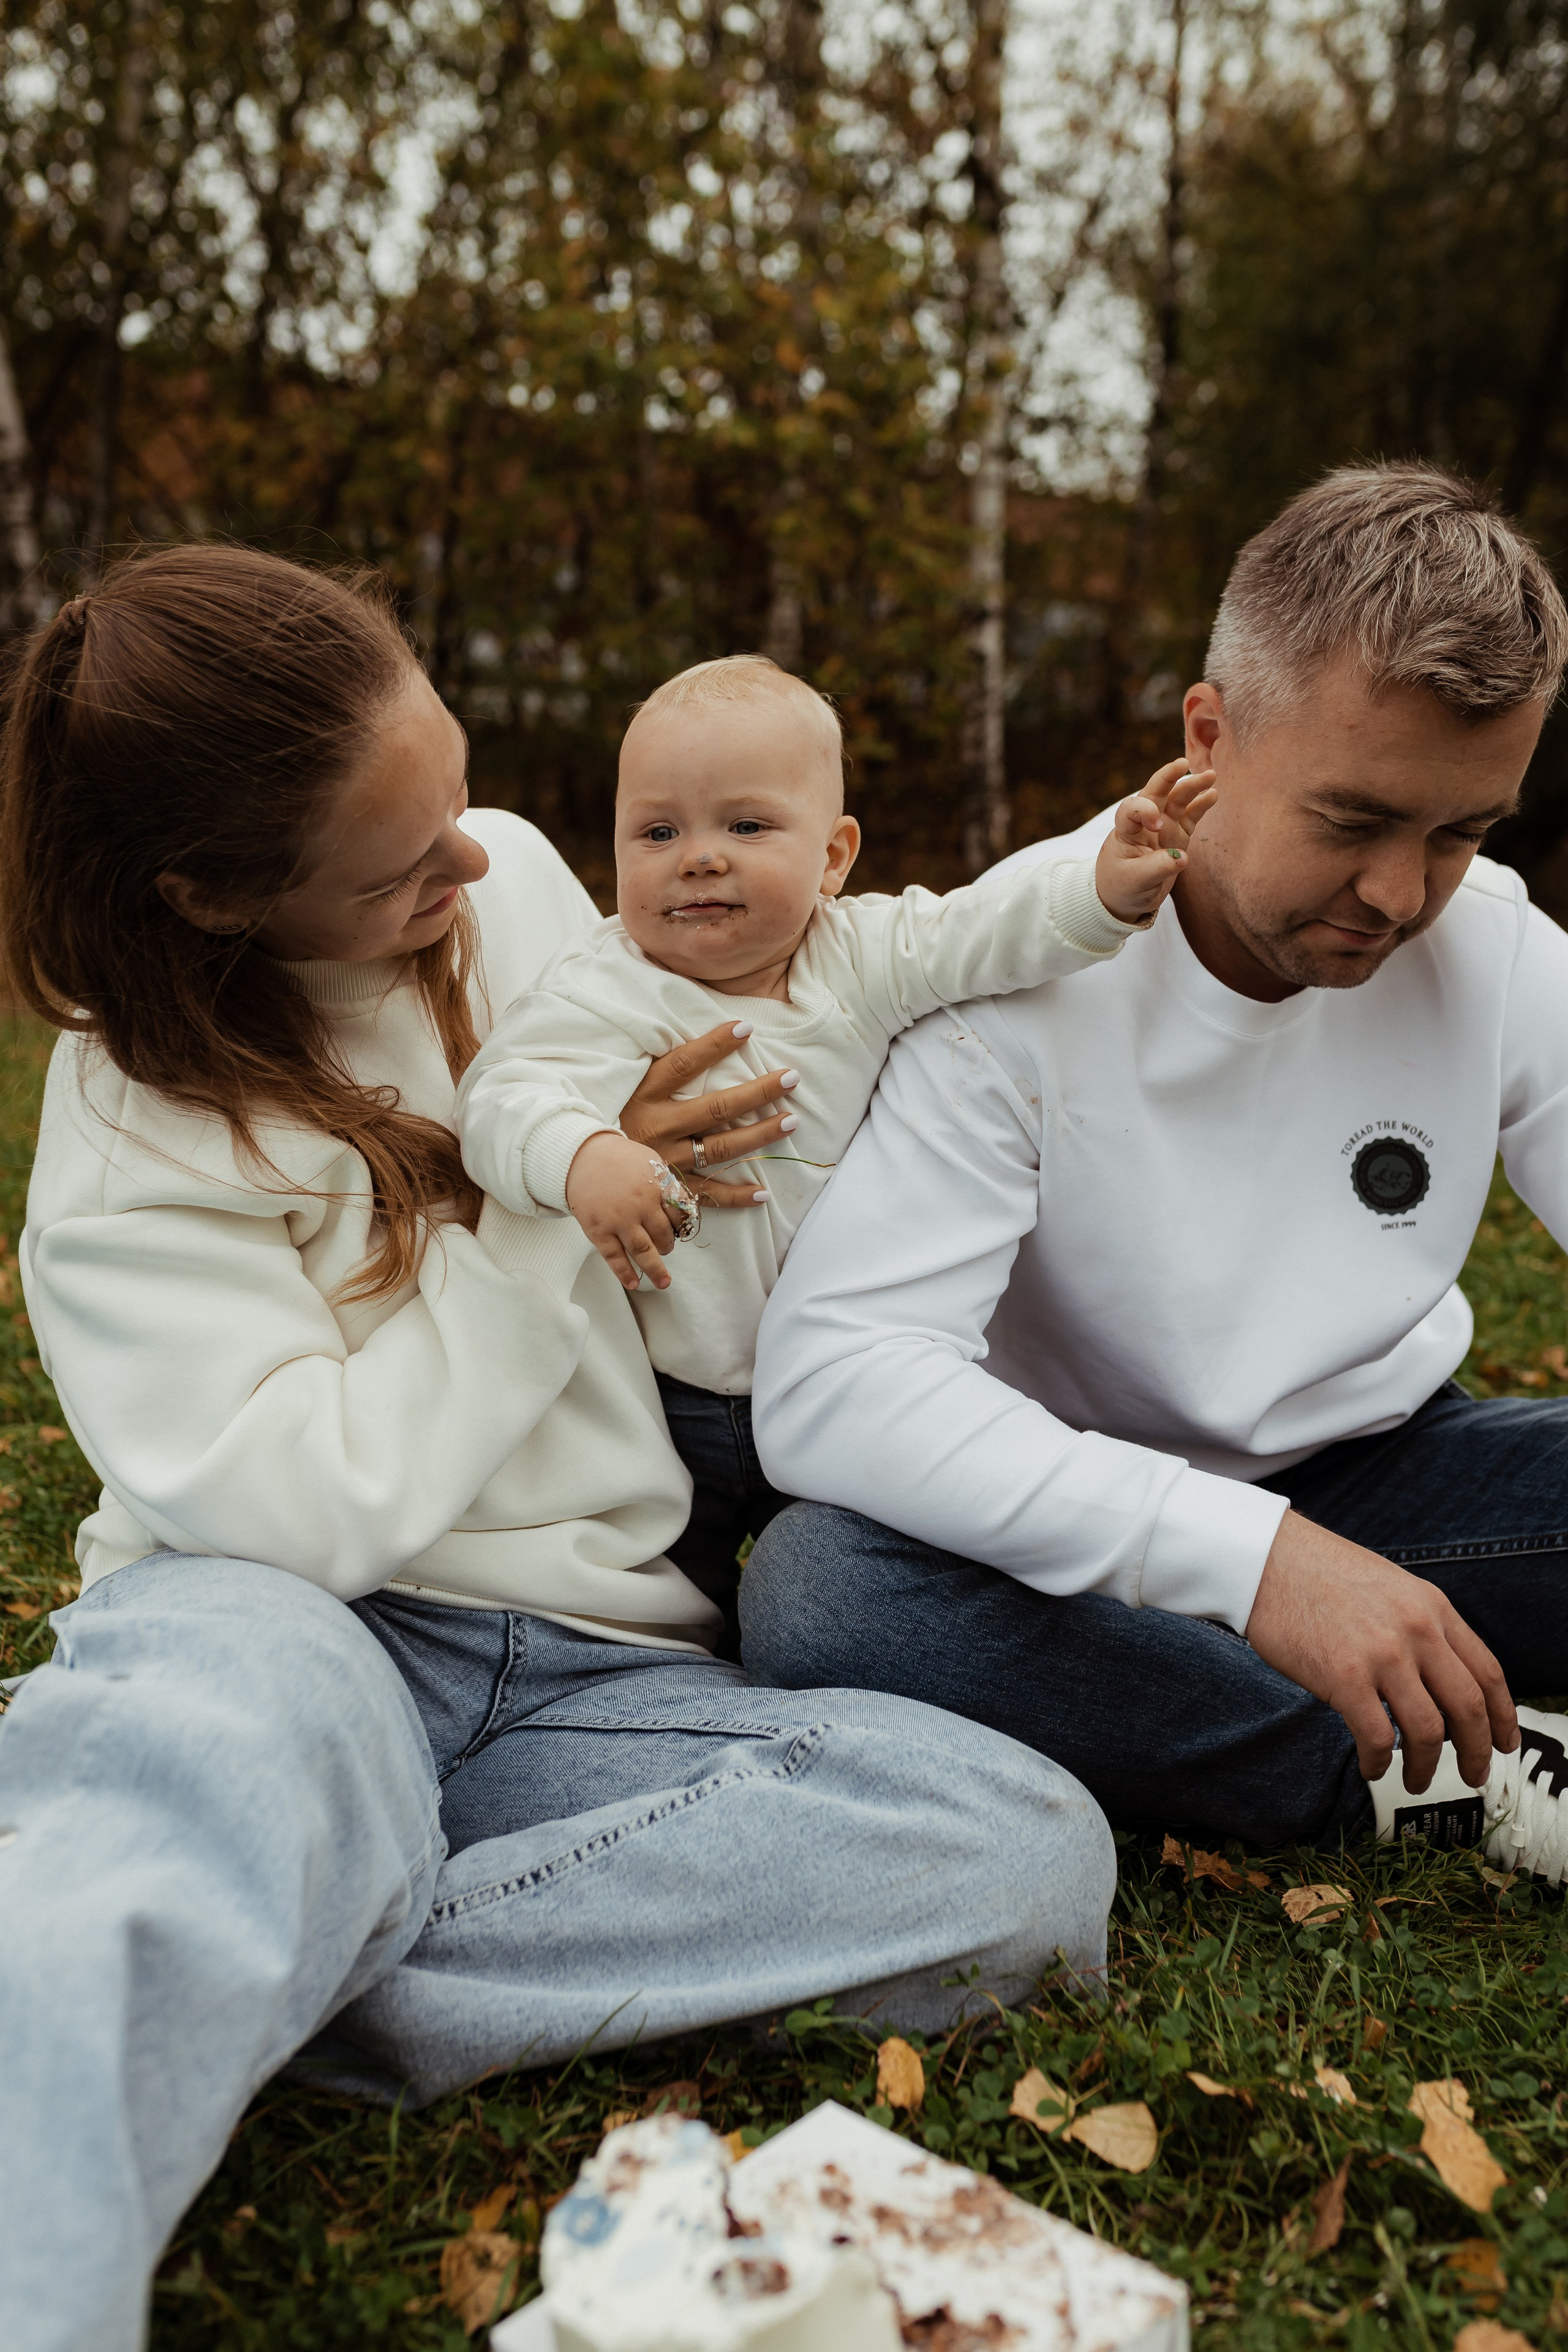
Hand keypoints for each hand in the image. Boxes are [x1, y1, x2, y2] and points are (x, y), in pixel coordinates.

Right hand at [565, 1130, 695, 1291]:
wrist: (580, 1155)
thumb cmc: (617, 1158)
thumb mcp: (649, 1161)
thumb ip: (666, 1184)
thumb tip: (681, 1207)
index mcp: (657, 1186)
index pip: (680, 1214)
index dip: (682, 1225)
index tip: (679, 1230)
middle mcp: (641, 1205)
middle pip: (663, 1235)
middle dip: (667, 1246)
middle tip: (666, 1248)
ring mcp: (619, 1220)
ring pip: (643, 1251)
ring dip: (655, 1269)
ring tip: (663, 1281)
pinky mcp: (598, 1230)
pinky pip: (614, 1257)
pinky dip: (624, 1273)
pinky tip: (633, 1284)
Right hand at [621, 1019, 799, 1206]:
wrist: (575, 1165)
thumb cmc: (608, 1116)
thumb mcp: (626, 1085)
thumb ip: (658, 1067)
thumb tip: (702, 1039)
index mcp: (643, 1095)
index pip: (684, 1064)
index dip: (715, 1045)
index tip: (745, 1028)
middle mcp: (657, 1127)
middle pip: (715, 1108)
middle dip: (757, 1092)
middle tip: (791, 1078)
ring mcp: (664, 1161)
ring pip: (720, 1148)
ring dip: (758, 1135)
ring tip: (790, 1121)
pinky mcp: (667, 1190)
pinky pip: (707, 1195)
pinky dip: (736, 1196)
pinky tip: (763, 1193)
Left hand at [1094, 758, 1217, 924]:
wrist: (1125, 897)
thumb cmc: (1122, 887)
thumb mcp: (1135, 881)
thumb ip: (1156, 868)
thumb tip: (1182, 859)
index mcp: (1126, 830)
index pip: (1132, 809)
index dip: (1145, 811)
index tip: (1157, 826)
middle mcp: (1145, 823)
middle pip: (1156, 793)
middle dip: (1169, 777)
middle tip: (1184, 764)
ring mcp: (1163, 827)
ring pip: (1177, 800)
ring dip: (1192, 786)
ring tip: (1211, 775)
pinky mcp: (1177, 836)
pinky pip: (1191, 815)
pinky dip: (1201, 804)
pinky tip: (1212, 794)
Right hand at [1244, 1509, 1517, 1790]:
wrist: (1265, 1558)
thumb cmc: (1319, 1573)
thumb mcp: (1391, 1588)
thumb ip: (1421, 1627)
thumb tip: (1439, 1680)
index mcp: (1432, 1608)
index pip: (1487, 1672)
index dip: (1503, 1716)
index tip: (1504, 1742)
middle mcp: (1416, 1630)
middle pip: (1468, 1708)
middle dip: (1476, 1752)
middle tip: (1472, 1774)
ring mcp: (1382, 1654)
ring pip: (1428, 1731)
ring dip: (1425, 1767)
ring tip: (1414, 1779)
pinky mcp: (1343, 1677)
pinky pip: (1376, 1737)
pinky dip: (1378, 1762)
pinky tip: (1372, 1766)